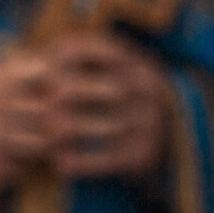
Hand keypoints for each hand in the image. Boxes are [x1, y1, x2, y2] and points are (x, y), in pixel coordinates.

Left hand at [43, 31, 170, 179]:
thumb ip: (92, 60)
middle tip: (46, 100)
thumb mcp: (121, 73)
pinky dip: (84, 163)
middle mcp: (151, 92)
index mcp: (142, 66)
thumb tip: (51, 47)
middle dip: (75, 93)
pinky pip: (111, 159)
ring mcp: (150, 124)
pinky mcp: (145, 154)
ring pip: (109, 127)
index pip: (111, 52)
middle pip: (111, 88)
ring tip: (47, 134)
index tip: (48, 63)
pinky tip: (59, 165)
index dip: (77, 56)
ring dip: (75, 131)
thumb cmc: (125, 99)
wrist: (168, 138)